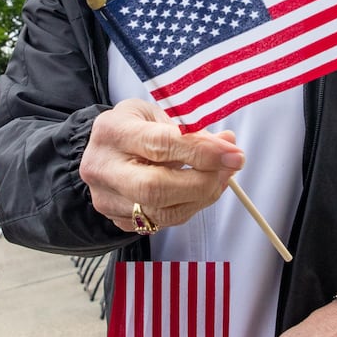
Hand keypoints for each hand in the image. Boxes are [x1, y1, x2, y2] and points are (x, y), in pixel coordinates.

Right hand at [80, 99, 244, 232]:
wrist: (103, 149)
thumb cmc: (134, 127)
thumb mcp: (158, 114)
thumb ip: (190, 130)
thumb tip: (228, 145)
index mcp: (113, 131)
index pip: (161, 145)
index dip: (202, 152)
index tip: (232, 154)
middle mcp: (103, 168)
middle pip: (156, 188)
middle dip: (202, 182)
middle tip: (229, 170)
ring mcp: (107, 198)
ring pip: (161, 212)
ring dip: (200, 198)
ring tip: (220, 179)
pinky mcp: (116, 218)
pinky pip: (160, 222)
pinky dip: (188, 208)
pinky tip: (200, 191)